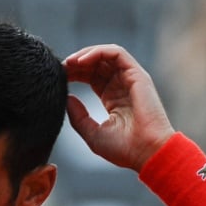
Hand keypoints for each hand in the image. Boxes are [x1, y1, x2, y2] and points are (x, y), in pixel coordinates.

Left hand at [63, 44, 175, 172]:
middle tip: (59, 67)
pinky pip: (116, 53)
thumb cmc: (124, 148)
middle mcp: (121, 86)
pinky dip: (98, 52)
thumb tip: (67, 98)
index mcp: (112, 98)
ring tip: (69, 62)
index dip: (74, 73)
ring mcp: (130, 79)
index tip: (58, 76)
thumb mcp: (92, 134)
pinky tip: (81, 61)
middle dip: (76, 62)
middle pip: (96, 64)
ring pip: (105, 55)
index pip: (90, 77)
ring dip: (85, 54)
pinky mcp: (137, 75)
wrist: (147, 153)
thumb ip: (78, 116)